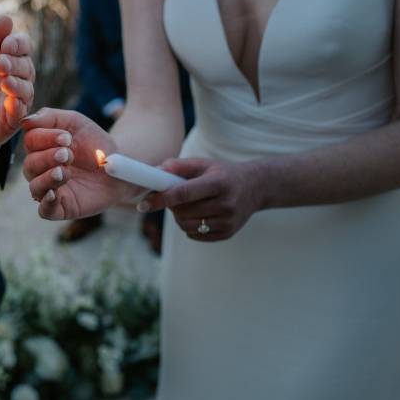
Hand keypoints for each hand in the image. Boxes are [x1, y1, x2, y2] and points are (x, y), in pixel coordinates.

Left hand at [0, 16, 34, 145]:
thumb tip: (7, 19)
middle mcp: (17, 76)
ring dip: (17, 84)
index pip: (23, 45)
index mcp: (7, 57)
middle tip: (0, 65)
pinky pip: (21, 112)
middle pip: (27, 66)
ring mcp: (17, 98)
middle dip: (14, 64)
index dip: (18, 44)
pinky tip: (10, 102)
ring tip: (5, 82)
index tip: (6, 45)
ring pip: (27, 88)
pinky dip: (17, 107)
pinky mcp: (12, 119)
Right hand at [21, 108, 139, 219]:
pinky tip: (54, 194)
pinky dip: (46, 203)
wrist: (118, 165)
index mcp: (40, 147)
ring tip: (65, 171)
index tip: (67, 137)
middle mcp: (41, 169)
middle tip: (69, 154)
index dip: (45, 138)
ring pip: (35, 187)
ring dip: (48, 178)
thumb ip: (50, 117)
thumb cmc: (94, 143)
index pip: (30, 141)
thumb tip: (25, 121)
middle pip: (30, 164)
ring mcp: (50, 189)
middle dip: (48, 157)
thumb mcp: (74, 122)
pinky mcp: (61, 208)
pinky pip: (44, 211)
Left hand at [144, 158, 264, 241]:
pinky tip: (198, 214)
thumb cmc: (223, 173)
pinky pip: (194, 235)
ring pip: (186, 225)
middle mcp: (226, 204)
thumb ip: (179, 166)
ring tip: (187, 205)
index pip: (184, 193)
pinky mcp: (227, 233)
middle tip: (173, 196)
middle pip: (183, 212)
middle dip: (171, 205)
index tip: (143, 204)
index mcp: (219, 183)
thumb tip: (154, 172)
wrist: (256, 187)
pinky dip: (189, 226)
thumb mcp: (204, 164)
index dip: (161, 199)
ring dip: (178, 216)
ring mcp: (228, 221)